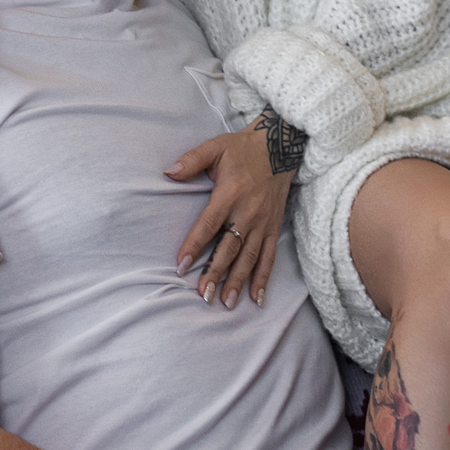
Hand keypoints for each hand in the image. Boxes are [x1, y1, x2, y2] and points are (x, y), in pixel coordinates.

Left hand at [165, 130, 292, 306]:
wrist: (281, 146)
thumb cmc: (242, 149)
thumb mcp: (215, 147)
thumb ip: (191, 160)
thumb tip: (168, 172)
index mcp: (230, 194)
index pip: (209, 224)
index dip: (195, 245)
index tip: (181, 266)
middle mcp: (248, 212)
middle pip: (230, 248)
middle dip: (216, 273)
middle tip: (204, 296)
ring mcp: (263, 222)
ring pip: (250, 257)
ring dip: (238, 281)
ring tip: (226, 303)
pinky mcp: (275, 227)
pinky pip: (270, 256)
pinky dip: (264, 278)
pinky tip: (257, 298)